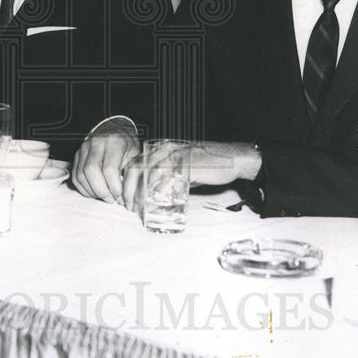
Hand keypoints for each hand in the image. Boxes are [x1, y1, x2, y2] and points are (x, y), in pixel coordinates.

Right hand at [72, 127, 140, 204]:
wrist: (115, 130)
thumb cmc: (126, 144)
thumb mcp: (136, 157)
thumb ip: (132, 177)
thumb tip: (126, 200)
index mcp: (114, 142)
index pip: (109, 168)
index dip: (114, 187)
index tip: (120, 195)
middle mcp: (96, 143)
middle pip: (91, 171)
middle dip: (101, 191)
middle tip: (111, 199)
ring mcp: (84, 149)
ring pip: (80, 175)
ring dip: (92, 191)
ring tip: (104, 196)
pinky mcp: (77, 155)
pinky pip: (75, 176)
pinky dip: (84, 189)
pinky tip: (95, 192)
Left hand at [120, 140, 261, 212]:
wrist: (231, 159)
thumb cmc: (206, 166)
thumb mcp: (182, 169)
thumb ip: (167, 177)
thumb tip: (153, 194)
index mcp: (161, 149)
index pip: (135, 164)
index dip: (127, 182)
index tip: (126, 199)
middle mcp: (165, 149)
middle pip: (136, 168)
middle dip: (128, 189)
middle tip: (129, 207)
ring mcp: (175, 155)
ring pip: (148, 173)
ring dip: (140, 192)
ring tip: (139, 207)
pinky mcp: (185, 164)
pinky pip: (166, 177)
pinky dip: (158, 190)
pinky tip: (156, 201)